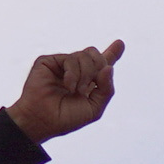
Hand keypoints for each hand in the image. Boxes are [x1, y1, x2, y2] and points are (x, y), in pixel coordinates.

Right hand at [7, 41, 123, 139]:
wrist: (43, 120)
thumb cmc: (67, 118)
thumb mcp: (94, 108)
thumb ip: (106, 90)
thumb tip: (109, 68)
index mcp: (88, 82)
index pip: (102, 65)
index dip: (112, 53)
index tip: (120, 43)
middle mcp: (75, 71)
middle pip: (96, 55)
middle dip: (99, 67)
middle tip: (91, 84)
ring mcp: (62, 65)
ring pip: (85, 55)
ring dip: (86, 75)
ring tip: (76, 91)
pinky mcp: (49, 61)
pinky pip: (70, 59)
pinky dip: (73, 74)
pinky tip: (68, 86)